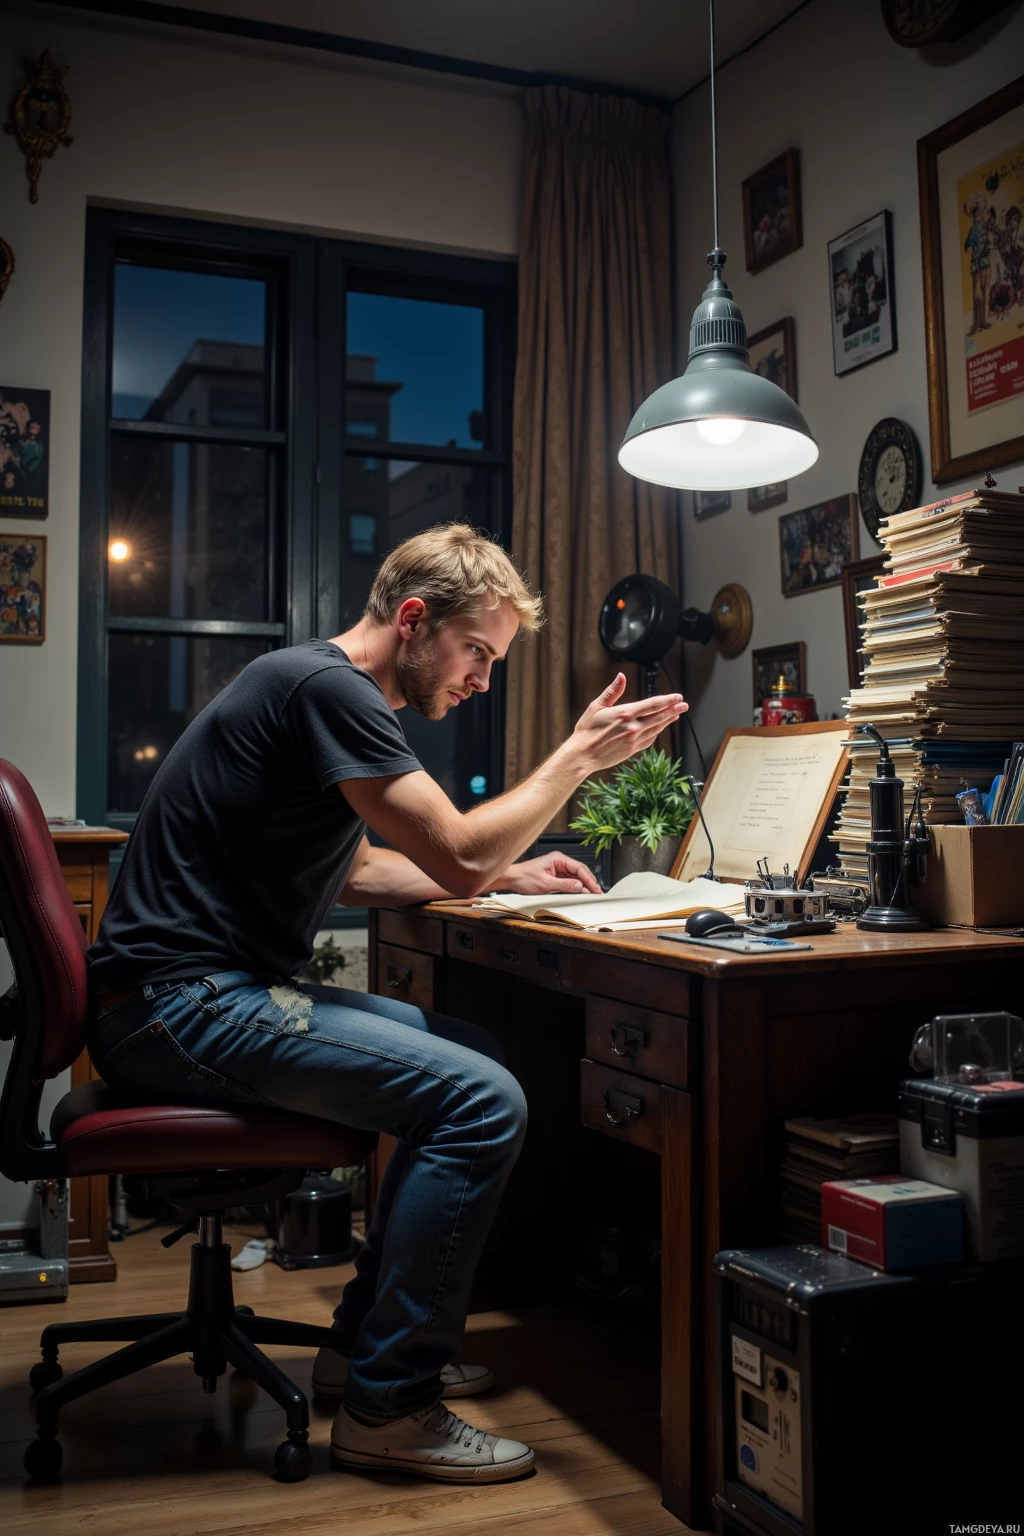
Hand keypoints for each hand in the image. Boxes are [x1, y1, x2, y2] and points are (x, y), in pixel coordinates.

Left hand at [495, 852, 601, 895]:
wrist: (512, 879)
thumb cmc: (524, 877)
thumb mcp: (545, 883)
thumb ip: (564, 884)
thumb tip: (579, 886)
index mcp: (558, 858)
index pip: (579, 868)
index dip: (589, 879)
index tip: (596, 889)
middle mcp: (559, 862)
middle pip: (580, 871)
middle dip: (590, 882)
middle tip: (598, 893)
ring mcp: (558, 869)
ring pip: (576, 876)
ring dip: (584, 885)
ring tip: (592, 895)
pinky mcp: (555, 876)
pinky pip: (569, 881)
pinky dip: (576, 887)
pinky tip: (581, 893)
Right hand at [570, 673, 686, 775]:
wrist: (583, 755)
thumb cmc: (587, 730)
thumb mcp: (596, 706)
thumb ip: (612, 691)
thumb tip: (621, 676)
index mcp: (625, 714)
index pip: (653, 704)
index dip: (668, 700)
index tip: (678, 697)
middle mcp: (633, 727)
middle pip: (660, 717)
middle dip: (674, 710)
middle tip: (684, 705)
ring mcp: (634, 740)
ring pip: (656, 729)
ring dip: (668, 721)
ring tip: (676, 715)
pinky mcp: (632, 750)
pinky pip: (649, 740)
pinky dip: (656, 733)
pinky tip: (659, 729)